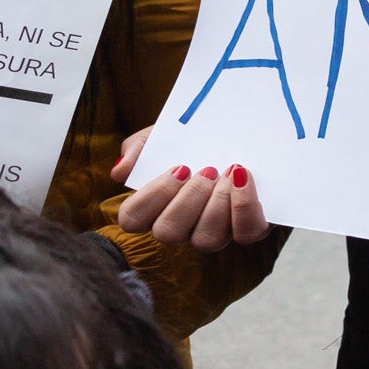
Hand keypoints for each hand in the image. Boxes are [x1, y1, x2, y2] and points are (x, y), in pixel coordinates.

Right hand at [112, 126, 269, 248]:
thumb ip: (138, 148)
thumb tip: (120, 172)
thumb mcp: (161, 135)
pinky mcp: (248, 227)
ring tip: (229, 171)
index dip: (152, 197)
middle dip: (188, 200)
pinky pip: (246, 233)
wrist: (236, 129)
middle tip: (207, 170)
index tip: (179, 168)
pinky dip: (245, 207)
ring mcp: (214, 232)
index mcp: (154, 207)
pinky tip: (244, 178)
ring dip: (218, 204)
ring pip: (207, 240)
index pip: (132, 219)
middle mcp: (182, 227)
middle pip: (168, 233)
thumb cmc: (191, 138)